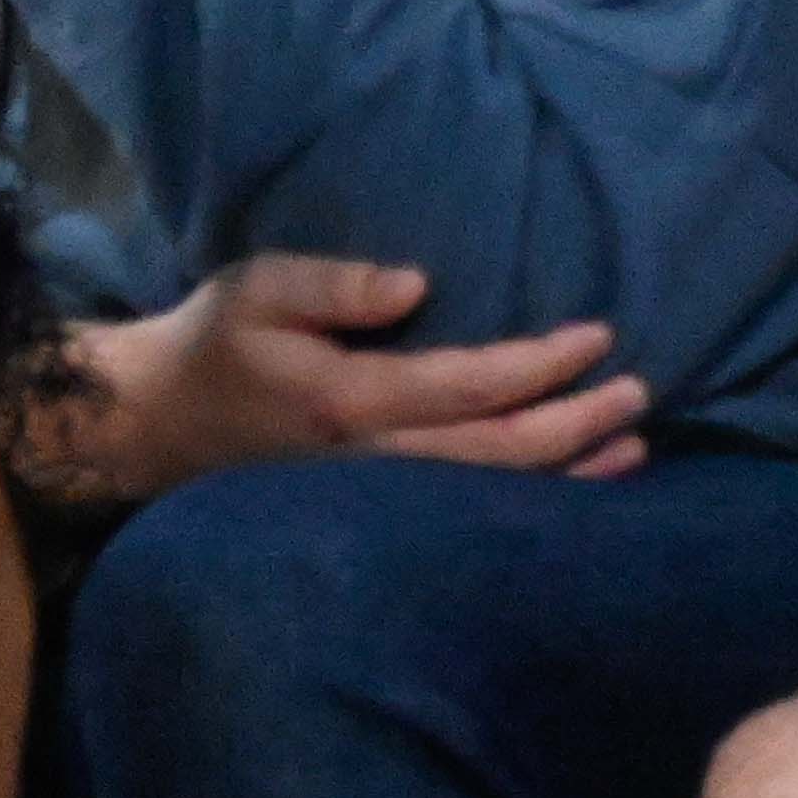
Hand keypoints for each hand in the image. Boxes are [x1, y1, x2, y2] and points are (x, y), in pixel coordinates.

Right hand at [37, 251, 643, 510]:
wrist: (159, 428)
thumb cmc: (214, 345)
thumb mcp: (257, 289)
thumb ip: (335, 284)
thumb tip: (418, 283)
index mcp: (352, 400)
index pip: (472, 386)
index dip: (542, 365)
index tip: (597, 337)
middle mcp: (378, 462)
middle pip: (503, 453)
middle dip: (579, 423)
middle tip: (638, 392)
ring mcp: (381, 499)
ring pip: (497, 495)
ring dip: (572, 471)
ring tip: (633, 446)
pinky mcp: (381, 514)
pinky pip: (475, 513)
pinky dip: (534, 498)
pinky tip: (571, 486)